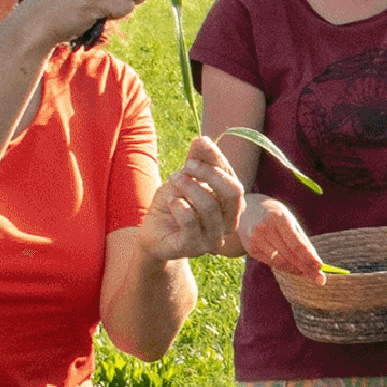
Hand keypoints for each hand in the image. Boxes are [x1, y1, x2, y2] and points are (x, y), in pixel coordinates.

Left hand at [135, 137, 245, 262]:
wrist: (153, 234)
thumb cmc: (173, 205)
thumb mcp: (184, 178)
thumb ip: (196, 161)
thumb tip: (204, 139)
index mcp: (230, 205)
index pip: (233, 178)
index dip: (217, 158)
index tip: (199, 144)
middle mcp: (228, 222)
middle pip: (233, 192)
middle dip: (208, 173)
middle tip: (186, 165)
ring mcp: (213, 238)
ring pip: (210, 206)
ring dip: (189, 187)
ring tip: (173, 180)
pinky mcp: (194, 247)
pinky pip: (190, 222)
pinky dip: (179, 206)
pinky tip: (172, 202)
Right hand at [236, 194, 327, 279]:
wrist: (247, 210)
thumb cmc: (275, 216)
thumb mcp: (290, 221)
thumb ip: (303, 241)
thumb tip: (317, 263)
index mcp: (278, 218)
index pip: (296, 243)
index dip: (308, 257)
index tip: (320, 267)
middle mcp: (265, 228)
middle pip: (289, 255)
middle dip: (305, 267)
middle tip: (318, 277)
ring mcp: (255, 239)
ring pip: (279, 262)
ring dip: (295, 270)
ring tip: (307, 274)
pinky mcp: (250, 248)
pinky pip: (271, 263)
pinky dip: (284, 268)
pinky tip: (293, 269)